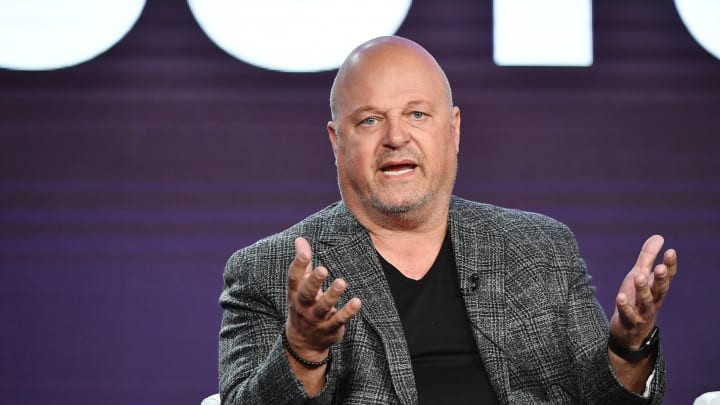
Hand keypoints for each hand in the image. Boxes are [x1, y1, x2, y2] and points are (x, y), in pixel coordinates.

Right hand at [285, 237, 361, 360]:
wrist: (303, 342)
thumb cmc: (304, 305)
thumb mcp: (300, 286)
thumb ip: (304, 263)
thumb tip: (300, 239)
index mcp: (295, 294)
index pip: (294, 278)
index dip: (298, 265)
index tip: (305, 252)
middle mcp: (303, 306)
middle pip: (306, 294)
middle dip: (314, 282)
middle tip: (323, 269)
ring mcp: (315, 319)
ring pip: (323, 307)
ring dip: (332, 296)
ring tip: (341, 282)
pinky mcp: (329, 329)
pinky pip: (338, 320)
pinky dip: (347, 312)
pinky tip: (357, 302)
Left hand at [609, 235, 676, 348]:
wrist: (630, 331)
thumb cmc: (636, 299)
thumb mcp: (640, 275)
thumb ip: (648, 257)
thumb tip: (659, 236)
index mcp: (656, 288)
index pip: (667, 276)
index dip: (670, 265)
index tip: (671, 251)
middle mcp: (652, 300)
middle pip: (660, 289)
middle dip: (661, 279)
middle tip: (660, 268)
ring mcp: (642, 312)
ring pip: (645, 301)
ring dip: (643, 290)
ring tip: (638, 277)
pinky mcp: (629, 321)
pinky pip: (628, 314)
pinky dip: (625, 306)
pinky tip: (620, 297)